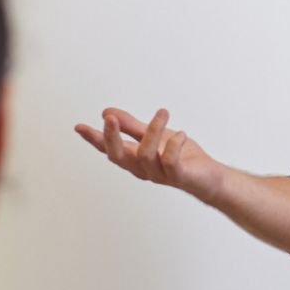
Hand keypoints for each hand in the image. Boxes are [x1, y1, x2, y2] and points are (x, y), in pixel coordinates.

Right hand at [74, 107, 221, 201]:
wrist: (209, 177)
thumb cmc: (182, 158)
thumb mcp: (154, 135)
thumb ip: (131, 126)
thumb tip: (106, 113)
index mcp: (135, 158)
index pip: (109, 148)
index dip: (94, 138)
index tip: (79, 126)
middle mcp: (142, 168)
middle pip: (119, 156)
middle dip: (112, 137)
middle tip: (110, 118)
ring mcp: (159, 173)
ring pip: (146, 154)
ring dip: (153, 130)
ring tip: (163, 114)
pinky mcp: (178, 175)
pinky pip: (170, 162)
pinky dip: (173, 145)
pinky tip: (181, 134)